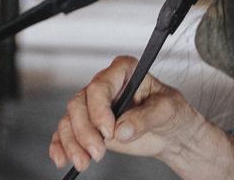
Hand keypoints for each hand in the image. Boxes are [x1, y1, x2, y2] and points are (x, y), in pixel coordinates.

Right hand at [48, 55, 202, 171]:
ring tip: (83, 162)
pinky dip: (60, 146)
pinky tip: (62, 159)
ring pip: (70, 120)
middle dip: (84, 131)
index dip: (99, 109)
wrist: (172, 133)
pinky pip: (65, 133)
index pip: (100, 85)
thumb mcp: (167, 110)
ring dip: (72, 143)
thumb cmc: (172, 112)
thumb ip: (145, 117)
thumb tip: (122, 129)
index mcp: (124, 71)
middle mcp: (105, 86)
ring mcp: (94, 106)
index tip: (108, 131)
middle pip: (79, 104)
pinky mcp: (89, 126)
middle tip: (98, 152)